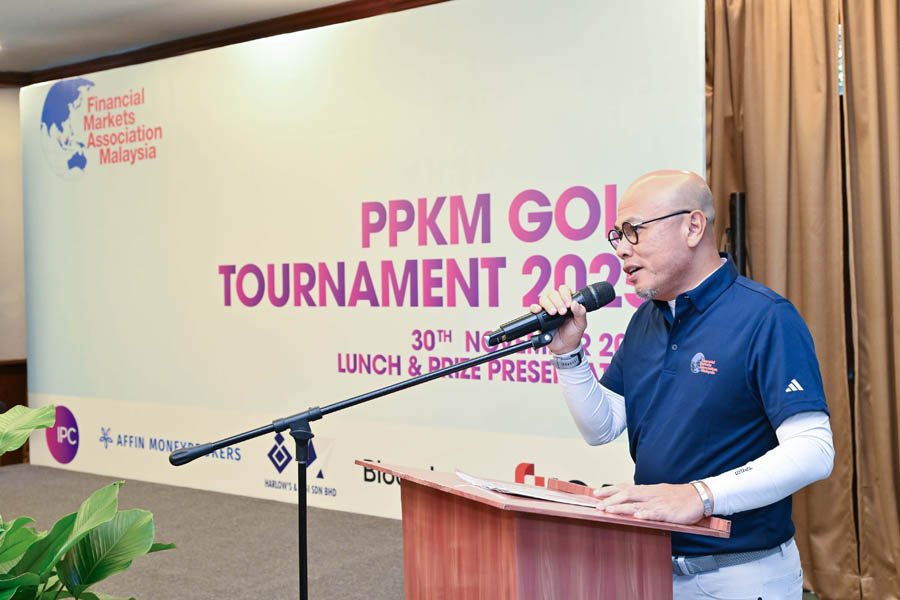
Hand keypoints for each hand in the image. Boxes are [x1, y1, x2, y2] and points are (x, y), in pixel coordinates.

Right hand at [529, 285, 586, 353]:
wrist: (565, 347)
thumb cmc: (573, 333)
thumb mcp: (581, 323)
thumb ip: (581, 312)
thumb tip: (575, 303)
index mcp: (567, 302)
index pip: (564, 290)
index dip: (566, 294)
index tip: (569, 304)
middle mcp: (556, 304)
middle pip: (553, 293)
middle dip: (558, 301)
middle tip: (562, 312)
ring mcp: (547, 310)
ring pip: (544, 299)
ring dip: (548, 304)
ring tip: (553, 313)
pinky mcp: (539, 318)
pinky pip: (533, 309)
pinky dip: (535, 308)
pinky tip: (539, 311)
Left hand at [591, 482, 708, 524]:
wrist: (698, 496)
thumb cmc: (677, 496)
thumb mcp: (657, 492)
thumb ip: (643, 495)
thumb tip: (627, 497)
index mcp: (647, 490)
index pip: (625, 487)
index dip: (610, 489)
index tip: (596, 492)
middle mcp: (650, 494)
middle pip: (627, 494)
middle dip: (611, 499)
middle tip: (597, 505)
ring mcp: (659, 503)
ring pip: (637, 505)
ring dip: (622, 508)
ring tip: (609, 510)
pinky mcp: (668, 513)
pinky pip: (655, 514)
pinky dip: (646, 514)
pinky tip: (637, 517)